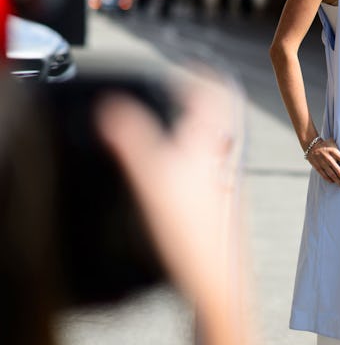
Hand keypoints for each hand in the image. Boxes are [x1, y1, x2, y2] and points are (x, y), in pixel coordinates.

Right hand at [96, 72, 242, 304]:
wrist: (213, 277)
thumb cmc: (188, 229)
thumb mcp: (149, 177)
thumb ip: (130, 140)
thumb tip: (111, 107)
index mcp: (209, 145)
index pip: (217, 97)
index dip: (205, 76)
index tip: (192, 67)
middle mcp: (223, 160)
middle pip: (217, 121)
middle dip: (200, 105)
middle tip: (180, 96)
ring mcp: (224, 183)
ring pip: (214, 147)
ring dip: (197, 133)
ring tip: (175, 132)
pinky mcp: (220, 205)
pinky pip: (210, 172)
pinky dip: (194, 163)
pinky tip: (178, 178)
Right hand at [306, 138, 339, 188]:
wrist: (311, 145)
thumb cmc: (326, 145)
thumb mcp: (334, 144)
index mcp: (334, 152)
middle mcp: (329, 158)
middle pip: (339, 172)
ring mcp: (322, 163)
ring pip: (332, 175)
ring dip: (339, 182)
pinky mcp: (317, 167)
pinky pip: (324, 175)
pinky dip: (330, 180)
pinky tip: (334, 182)